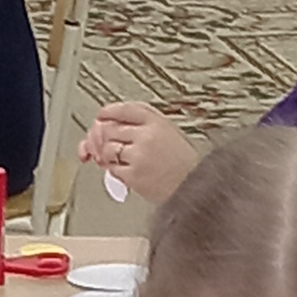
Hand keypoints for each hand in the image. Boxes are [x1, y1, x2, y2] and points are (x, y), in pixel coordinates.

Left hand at [80, 101, 195, 201]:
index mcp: (157, 122)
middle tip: (106, 143)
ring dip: (108, 155)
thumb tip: (116, 125)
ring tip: (117, 159)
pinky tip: (125, 171)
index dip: (110, 112)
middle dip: (105, 137)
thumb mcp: (170, 133)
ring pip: (108, 149)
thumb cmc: (184, 163)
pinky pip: (112, 169)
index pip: (126, 110)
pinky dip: (115, 171)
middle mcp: (146, 136)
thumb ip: (145, 127)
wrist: (194, 186)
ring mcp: (138, 155)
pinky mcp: (134, 175)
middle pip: (111, 129)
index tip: (101, 115)